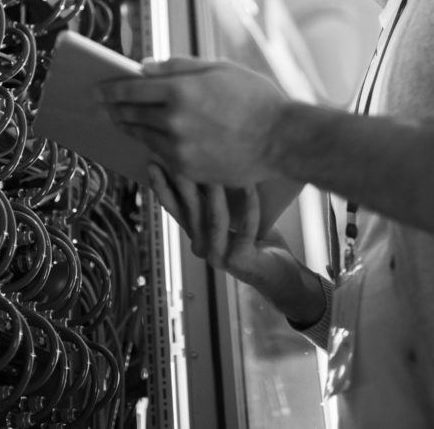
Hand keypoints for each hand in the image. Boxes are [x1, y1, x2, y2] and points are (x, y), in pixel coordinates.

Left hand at [99, 57, 288, 185]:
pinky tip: (148, 139)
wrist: (281, 139)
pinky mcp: (189, 170)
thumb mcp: (218, 69)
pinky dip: (150, 145)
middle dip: (113, 109)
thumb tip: (144, 68)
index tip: (96, 90)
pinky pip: (160, 156)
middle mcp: (174, 121)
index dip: (109, 89)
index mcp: (180, 90)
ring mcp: (180, 149)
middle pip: (130, 115)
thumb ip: (177, 67)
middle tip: (101, 107)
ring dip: (129, 128)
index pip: (130, 89)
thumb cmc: (255, 98)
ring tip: (121, 121)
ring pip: (142, 137)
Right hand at [149, 165, 326, 326]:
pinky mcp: (239, 261)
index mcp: (195, 235)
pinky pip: (246, 228)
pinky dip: (250, 206)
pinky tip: (251, 187)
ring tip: (216, 166)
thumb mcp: (231, 219)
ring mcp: (218, 257)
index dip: (162, 186)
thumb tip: (212, 160)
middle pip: (190, 210)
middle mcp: (201, 247)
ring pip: (214, 219)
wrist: (280, 277)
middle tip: (179, 156)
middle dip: (183, 181)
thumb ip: (218, 200)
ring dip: (216, 191)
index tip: (154, 161)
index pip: (173, 208)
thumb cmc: (257, 241)